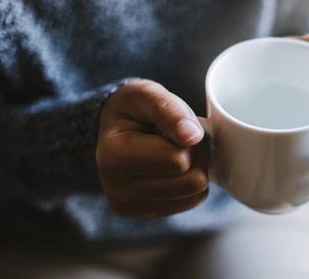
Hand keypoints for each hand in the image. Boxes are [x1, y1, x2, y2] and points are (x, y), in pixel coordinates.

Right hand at [96, 79, 207, 218]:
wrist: (115, 128)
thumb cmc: (133, 109)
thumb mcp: (146, 94)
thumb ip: (169, 109)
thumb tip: (192, 136)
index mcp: (113, 159)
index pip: (178, 161)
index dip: (187, 139)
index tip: (171, 127)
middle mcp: (118, 191)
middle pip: (192, 182)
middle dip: (195, 156)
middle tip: (178, 139)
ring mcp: (131, 207)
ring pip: (195, 195)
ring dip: (195, 169)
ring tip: (174, 151)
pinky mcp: (145, 214)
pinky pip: (190, 203)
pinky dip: (189, 184)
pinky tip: (171, 168)